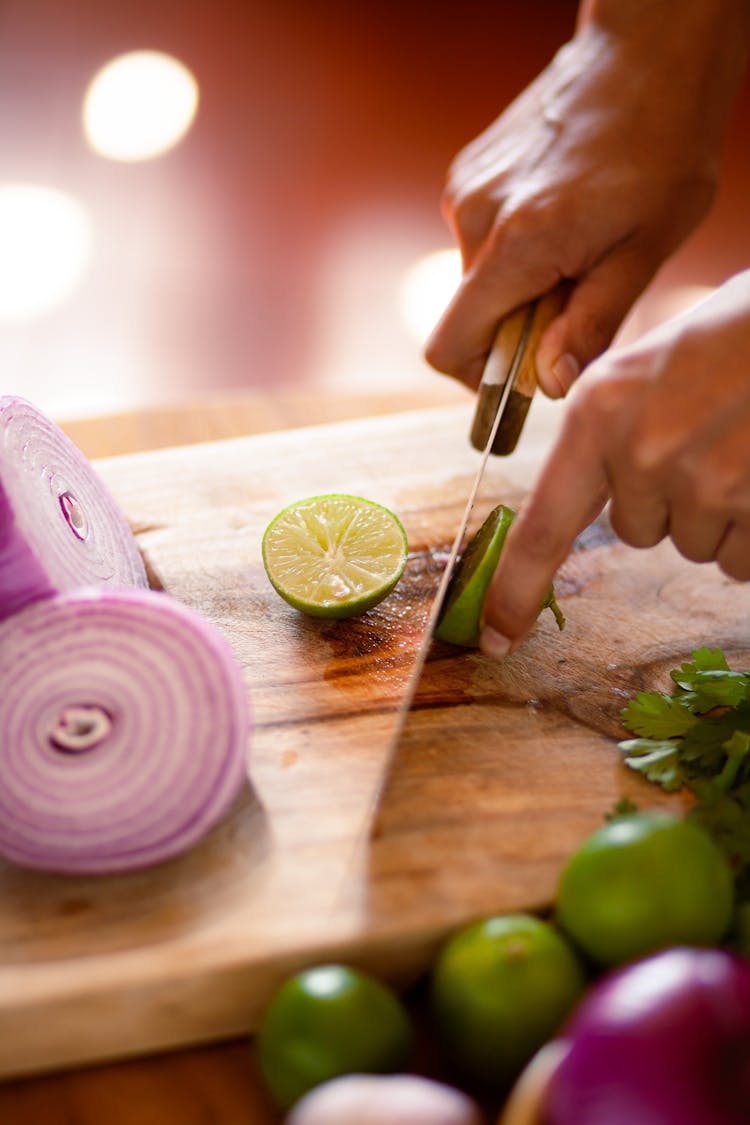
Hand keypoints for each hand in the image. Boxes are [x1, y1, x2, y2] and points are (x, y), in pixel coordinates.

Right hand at [425, 1, 748, 397]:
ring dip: (520, 284)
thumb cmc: (662, 147)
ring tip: (578, 245)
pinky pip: (481, 239)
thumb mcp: (646, 251)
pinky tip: (562, 214)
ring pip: (477, 278)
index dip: (480, 379)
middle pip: (468, 316)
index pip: (450, 347)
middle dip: (518, 326)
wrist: (647, 53)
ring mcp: (466, 191)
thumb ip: (592, 323)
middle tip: (579, 293)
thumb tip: (550, 383)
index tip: (524, 376)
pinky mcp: (470, 174)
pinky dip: (515, 249)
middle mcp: (475, 219)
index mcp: (517, 246)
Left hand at [479, 271, 749, 658]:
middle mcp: (641, 454)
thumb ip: (612, 431)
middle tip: (708, 438)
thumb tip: (605, 503)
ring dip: (720, 514)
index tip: (497, 637)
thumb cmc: (732, 331)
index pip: (541, 526)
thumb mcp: (649, 364)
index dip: (517, 589)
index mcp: (598, 412)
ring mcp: (705, 484)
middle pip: (637, 531)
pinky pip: (744, 558)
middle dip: (668, 501)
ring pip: (696, 546)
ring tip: (743, 444)